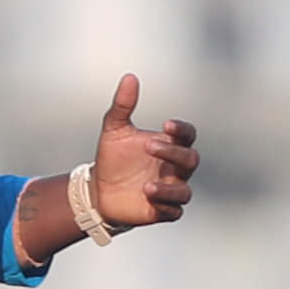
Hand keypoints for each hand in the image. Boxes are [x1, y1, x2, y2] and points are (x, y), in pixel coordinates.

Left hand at [88, 74, 197, 228]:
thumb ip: (122, 105)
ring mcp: (170, 190)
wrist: (98, 190)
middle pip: (191, 159)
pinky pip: (173, 211)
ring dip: (170, 188)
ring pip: (185, 191)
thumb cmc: (112, 158)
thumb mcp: (114, 129)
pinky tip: (148, 198)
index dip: (182, 130)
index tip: (166, 125)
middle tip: (149, 147)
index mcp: (168, 145)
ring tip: (148, 186)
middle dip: (173, 153)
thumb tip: (129, 77)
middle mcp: (174, 168)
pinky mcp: (162, 211)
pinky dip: (164, 205)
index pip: (188, 136)